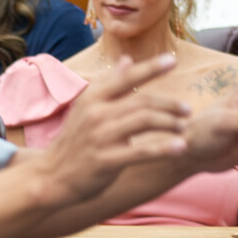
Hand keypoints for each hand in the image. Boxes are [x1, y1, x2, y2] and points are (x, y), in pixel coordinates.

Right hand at [23, 55, 200, 205]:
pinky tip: (181, 147)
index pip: (126, 78)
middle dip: (169, 104)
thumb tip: (127, 59)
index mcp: (92, 98)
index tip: (173, 60)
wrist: (50, 178)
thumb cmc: (74, 141)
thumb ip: (109, 84)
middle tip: (187, 109)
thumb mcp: (86, 108)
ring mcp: (100, 137)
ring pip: (144, 121)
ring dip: (169, 123)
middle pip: (142, 101)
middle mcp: (96, 113)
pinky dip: (163, 148)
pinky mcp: (105, 160)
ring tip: (183, 127)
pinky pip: (141, 151)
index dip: (150, 68)